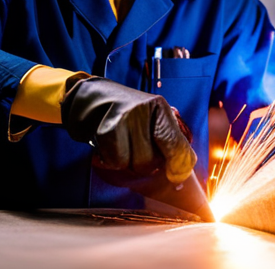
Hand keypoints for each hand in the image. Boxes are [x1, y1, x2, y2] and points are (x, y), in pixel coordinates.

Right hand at [61, 77, 196, 183]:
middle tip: (137, 149)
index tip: (176, 175)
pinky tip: (110, 146)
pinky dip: (112, 161)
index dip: (179, 165)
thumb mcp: (152, 120)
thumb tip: (181, 172)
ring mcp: (124, 118)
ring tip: (123, 145)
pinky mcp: (106, 130)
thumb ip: (169, 141)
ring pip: (135, 164)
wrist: (93, 100)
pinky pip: (116, 162)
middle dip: (146, 164)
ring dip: (129, 163)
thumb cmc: (127, 115)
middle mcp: (144, 110)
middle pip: (153, 160)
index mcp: (160, 107)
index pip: (177, 143)